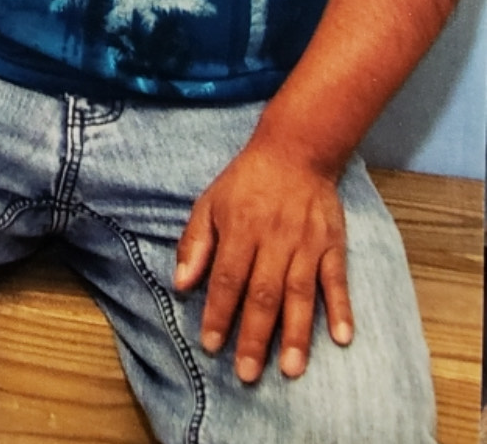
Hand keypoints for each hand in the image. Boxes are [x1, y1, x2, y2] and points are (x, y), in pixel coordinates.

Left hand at [174, 140, 352, 382]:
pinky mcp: (332, 244)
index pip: (228, 277)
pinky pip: (337, 280)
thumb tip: (182, 283)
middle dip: (254, 336)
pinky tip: (342, 339)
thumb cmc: (246, 180)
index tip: (211, 345)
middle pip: (263, 293)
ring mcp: (307, 244)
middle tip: (247, 374)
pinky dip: (341, 309)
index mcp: (241, 228)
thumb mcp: (210, 202)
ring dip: (295, 334)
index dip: (218, 312)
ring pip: (300, 294)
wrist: (296, 150)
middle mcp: (274, 239)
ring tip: (290, 369)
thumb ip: (195, 243)